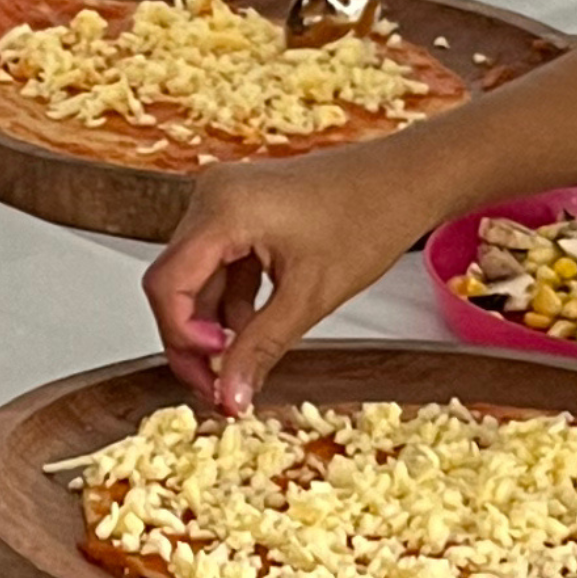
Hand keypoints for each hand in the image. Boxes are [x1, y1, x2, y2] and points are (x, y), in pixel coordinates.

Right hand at [142, 145, 434, 411]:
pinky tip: (252, 331)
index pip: (168, 286)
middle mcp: (212, 196)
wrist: (408, 179)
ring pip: (194, 279)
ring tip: (241, 364)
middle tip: (220, 386)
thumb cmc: (371, 217)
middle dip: (193, 340)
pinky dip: (230, 303)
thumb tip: (229, 398)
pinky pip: (217, 265)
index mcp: (223, 209)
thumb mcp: (311, 297)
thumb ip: (260, 349)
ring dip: (213, 326)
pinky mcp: (239, 210)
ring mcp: (223, 201)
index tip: (216, 372)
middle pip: (174, 284)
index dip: (184, 338)